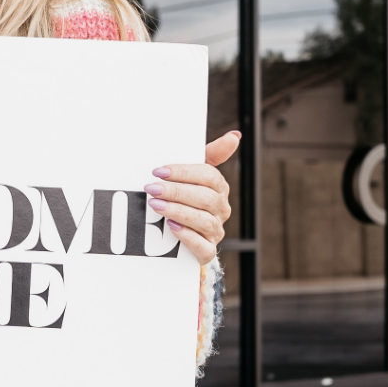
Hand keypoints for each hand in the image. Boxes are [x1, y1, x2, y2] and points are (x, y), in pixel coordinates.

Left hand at [147, 130, 239, 264]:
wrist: (180, 234)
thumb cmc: (187, 196)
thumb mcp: (195, 174)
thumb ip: (212, 154)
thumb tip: (235, 136)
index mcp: (219, 187)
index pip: (208, 176)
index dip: (184, 173)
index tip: (159, 171)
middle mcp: (221, 209)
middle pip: (205, 198)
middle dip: (176, 192)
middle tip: (153, 188)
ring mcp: (215, 231)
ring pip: (203, 221)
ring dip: (178, 211)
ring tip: (156, 205)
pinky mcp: (207, 251)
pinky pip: (203, 246)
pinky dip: (188, 236)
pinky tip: (172, 227)